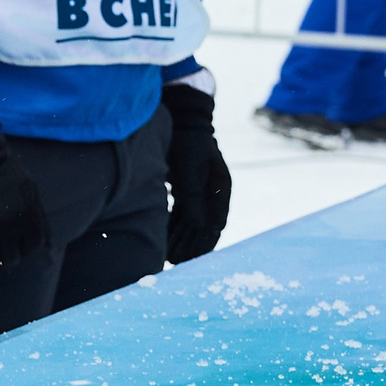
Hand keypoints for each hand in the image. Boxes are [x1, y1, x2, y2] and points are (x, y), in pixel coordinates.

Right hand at [0, 122, 49, 276]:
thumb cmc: (0, 170)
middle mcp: (9, 231)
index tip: (10, 244)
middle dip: (1, 257)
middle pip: (9, 261)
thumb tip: (48, 248)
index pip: (32, 250)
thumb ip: (38, 218)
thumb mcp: (28, 190)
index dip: (21, 248)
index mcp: (29, 220)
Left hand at [160, 83, 231, 264]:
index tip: (196, 258)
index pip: (216, 222)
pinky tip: (165, 241)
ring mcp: (198, 192)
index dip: (206, 242)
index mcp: (221, 188)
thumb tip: (201, 226)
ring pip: (191, 223)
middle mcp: (212, 193)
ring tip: (170, 259)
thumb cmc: (188, 141)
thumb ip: (194, 194)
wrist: (181, 120)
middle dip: (192, 246)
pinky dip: (173, 228)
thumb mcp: (191, 166)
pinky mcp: (184, 189)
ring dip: (182, 240)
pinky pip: (180, 213)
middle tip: (179, 265)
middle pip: (203, 227)